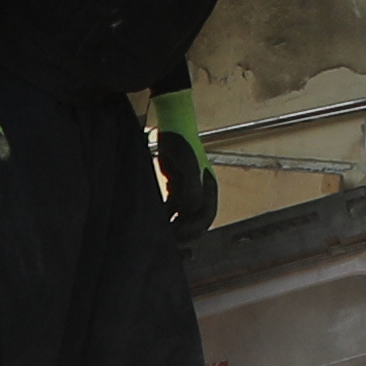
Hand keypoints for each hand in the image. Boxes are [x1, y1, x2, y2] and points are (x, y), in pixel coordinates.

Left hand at [152, 105, 215, 242]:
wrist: (171, 125)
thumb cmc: (182, 142)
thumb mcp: (189, 165)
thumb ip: (192, 188)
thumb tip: (191, 208)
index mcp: (208, 187)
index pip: (207, 215)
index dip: (196, 228)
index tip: (180, 235)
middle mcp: (201, 190)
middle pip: (197, 219)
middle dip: (185, 231)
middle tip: (171, 240)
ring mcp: (187, 189)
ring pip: (184, 216)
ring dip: (175, 226)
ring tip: (163, 235)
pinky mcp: (175, 186)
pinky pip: (173, 207)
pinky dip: (166, 215)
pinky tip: (157, 219)